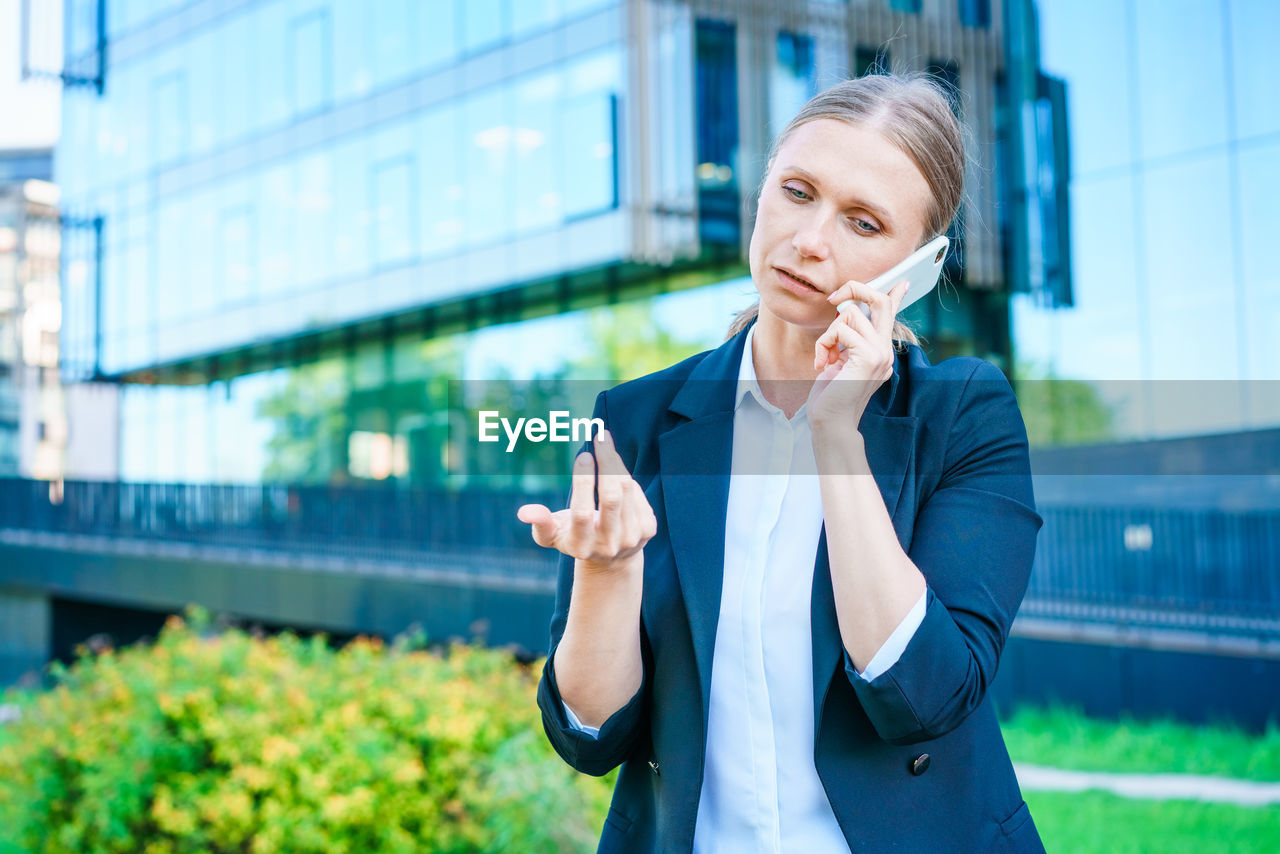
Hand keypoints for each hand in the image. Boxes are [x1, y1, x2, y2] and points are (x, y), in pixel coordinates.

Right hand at [516, 429, 656, 575]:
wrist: (612, 560)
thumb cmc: (575, 538)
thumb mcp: (553, 535)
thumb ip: (540, 523)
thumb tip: (525, 513)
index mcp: (581, 546)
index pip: (582, 512)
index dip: (583, 482)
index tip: (583, 455)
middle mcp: (609, 544)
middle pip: (611, 497)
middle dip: (606, 463)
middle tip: (600, 438)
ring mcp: (632, 538)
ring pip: (627, 490)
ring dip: (615, 462)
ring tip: (605, 445)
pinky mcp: (648, 529)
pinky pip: (637, 492)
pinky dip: (625, 476)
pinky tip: (615, 471)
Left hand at [806, 280, 907, 426]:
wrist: (831, 422)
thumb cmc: (831, 395)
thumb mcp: (840, 360)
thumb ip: (848, 339)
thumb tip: (846, 313)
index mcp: (880, 351)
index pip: (891, 316)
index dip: (895, 295)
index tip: (902, 283)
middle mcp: (885, 350)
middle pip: (880, 301)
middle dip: (855, 289)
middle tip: (833, 299)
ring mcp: (881, 353)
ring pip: (851, 314)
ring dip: (829, 333)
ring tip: (825, 357)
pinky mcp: (869, 357)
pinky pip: (841, 331)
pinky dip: (824, 345)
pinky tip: (822, 364)